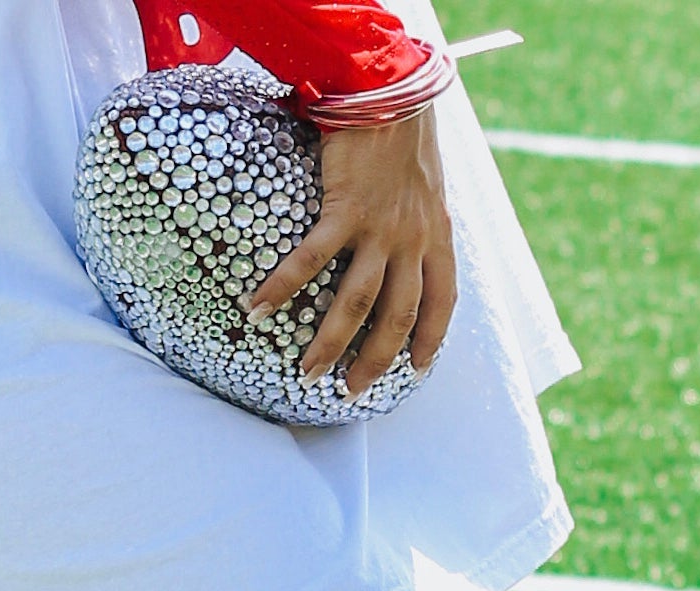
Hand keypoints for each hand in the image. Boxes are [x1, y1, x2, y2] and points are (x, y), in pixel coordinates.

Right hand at [246, 111, 456, 397]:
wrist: (391, 88)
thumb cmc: (404, 134)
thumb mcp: (427, 185)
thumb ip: (419, 222)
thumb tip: (401, 249)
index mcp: (437, 235)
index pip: (442, 300)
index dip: (431, 338)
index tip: (417, 369)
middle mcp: (413, 238)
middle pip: (396, 317)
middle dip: (374, 362)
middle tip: (350, 393)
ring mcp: (380, 227)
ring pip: (357, 302)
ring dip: (330, 344)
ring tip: (307, 372)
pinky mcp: (345, 209)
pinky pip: (311, 260)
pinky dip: (282, 288)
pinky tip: (257, 309)